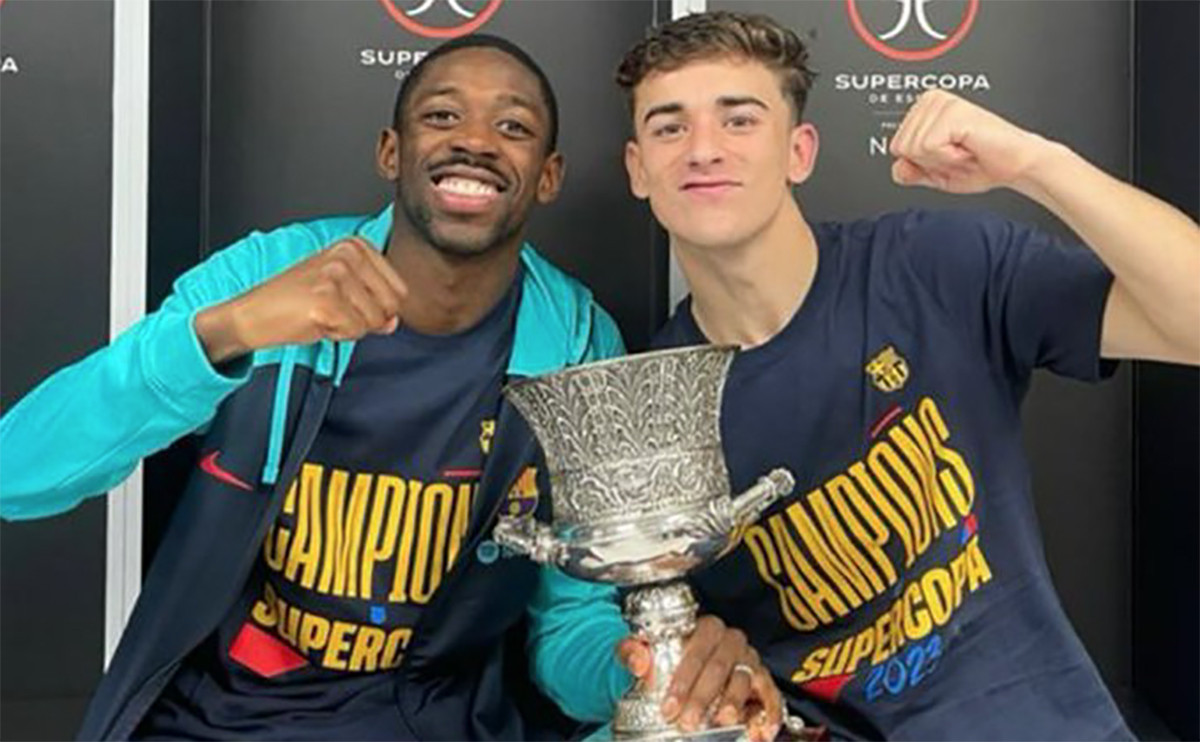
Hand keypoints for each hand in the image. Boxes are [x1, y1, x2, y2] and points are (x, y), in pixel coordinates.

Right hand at [195, 237, 407, 362]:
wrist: (254, 313)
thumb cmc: (296, 300)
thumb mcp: (343, 293)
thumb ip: (375, 301)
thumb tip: (395, 321)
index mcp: (356, 246)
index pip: (400, 290)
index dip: (377, 308)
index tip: (348, 302)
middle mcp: (348, 255)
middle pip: (392, 306)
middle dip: (367, 319)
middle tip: (335, 310)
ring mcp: (336, 275)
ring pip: (374, 321)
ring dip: (350, 327)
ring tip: (324, 314)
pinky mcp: (326, 300)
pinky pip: (355, 332)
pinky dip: (338, 335)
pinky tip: (317, 321)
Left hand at [618, 616, 783, 741]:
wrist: (687, 669)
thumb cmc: (668, 657)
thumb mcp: (645, 652)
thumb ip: (633, 652)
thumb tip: (638, 661)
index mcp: (706, 628)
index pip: (696, 652)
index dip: (682, 681)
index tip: (669, 707)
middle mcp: (732, 641)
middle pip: (719, 668)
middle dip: (703, 697)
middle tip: (688, 722)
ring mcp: (750, 661)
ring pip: (745, 680)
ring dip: (733, 703)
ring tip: (721, 721)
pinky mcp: (763, 682)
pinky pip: (771, 697)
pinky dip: (769, 715)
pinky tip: (760, 732)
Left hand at [889, 90, 1053, 194]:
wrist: (1016, 165)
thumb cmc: (983, 163)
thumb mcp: (935, 173)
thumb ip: (911, 171)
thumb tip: (897, 168)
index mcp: (924, 110)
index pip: (895, 147)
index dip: (921, 163)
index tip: (947, 156)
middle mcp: (931, 100)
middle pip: (900, 147)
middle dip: (929, 161)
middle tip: (957, 154)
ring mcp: (942, 103)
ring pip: (913, 148)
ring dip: (941, 160)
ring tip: (963, 150)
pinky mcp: (952, 111)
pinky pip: (928, 147)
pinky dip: (949, 158)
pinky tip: (967, 147)